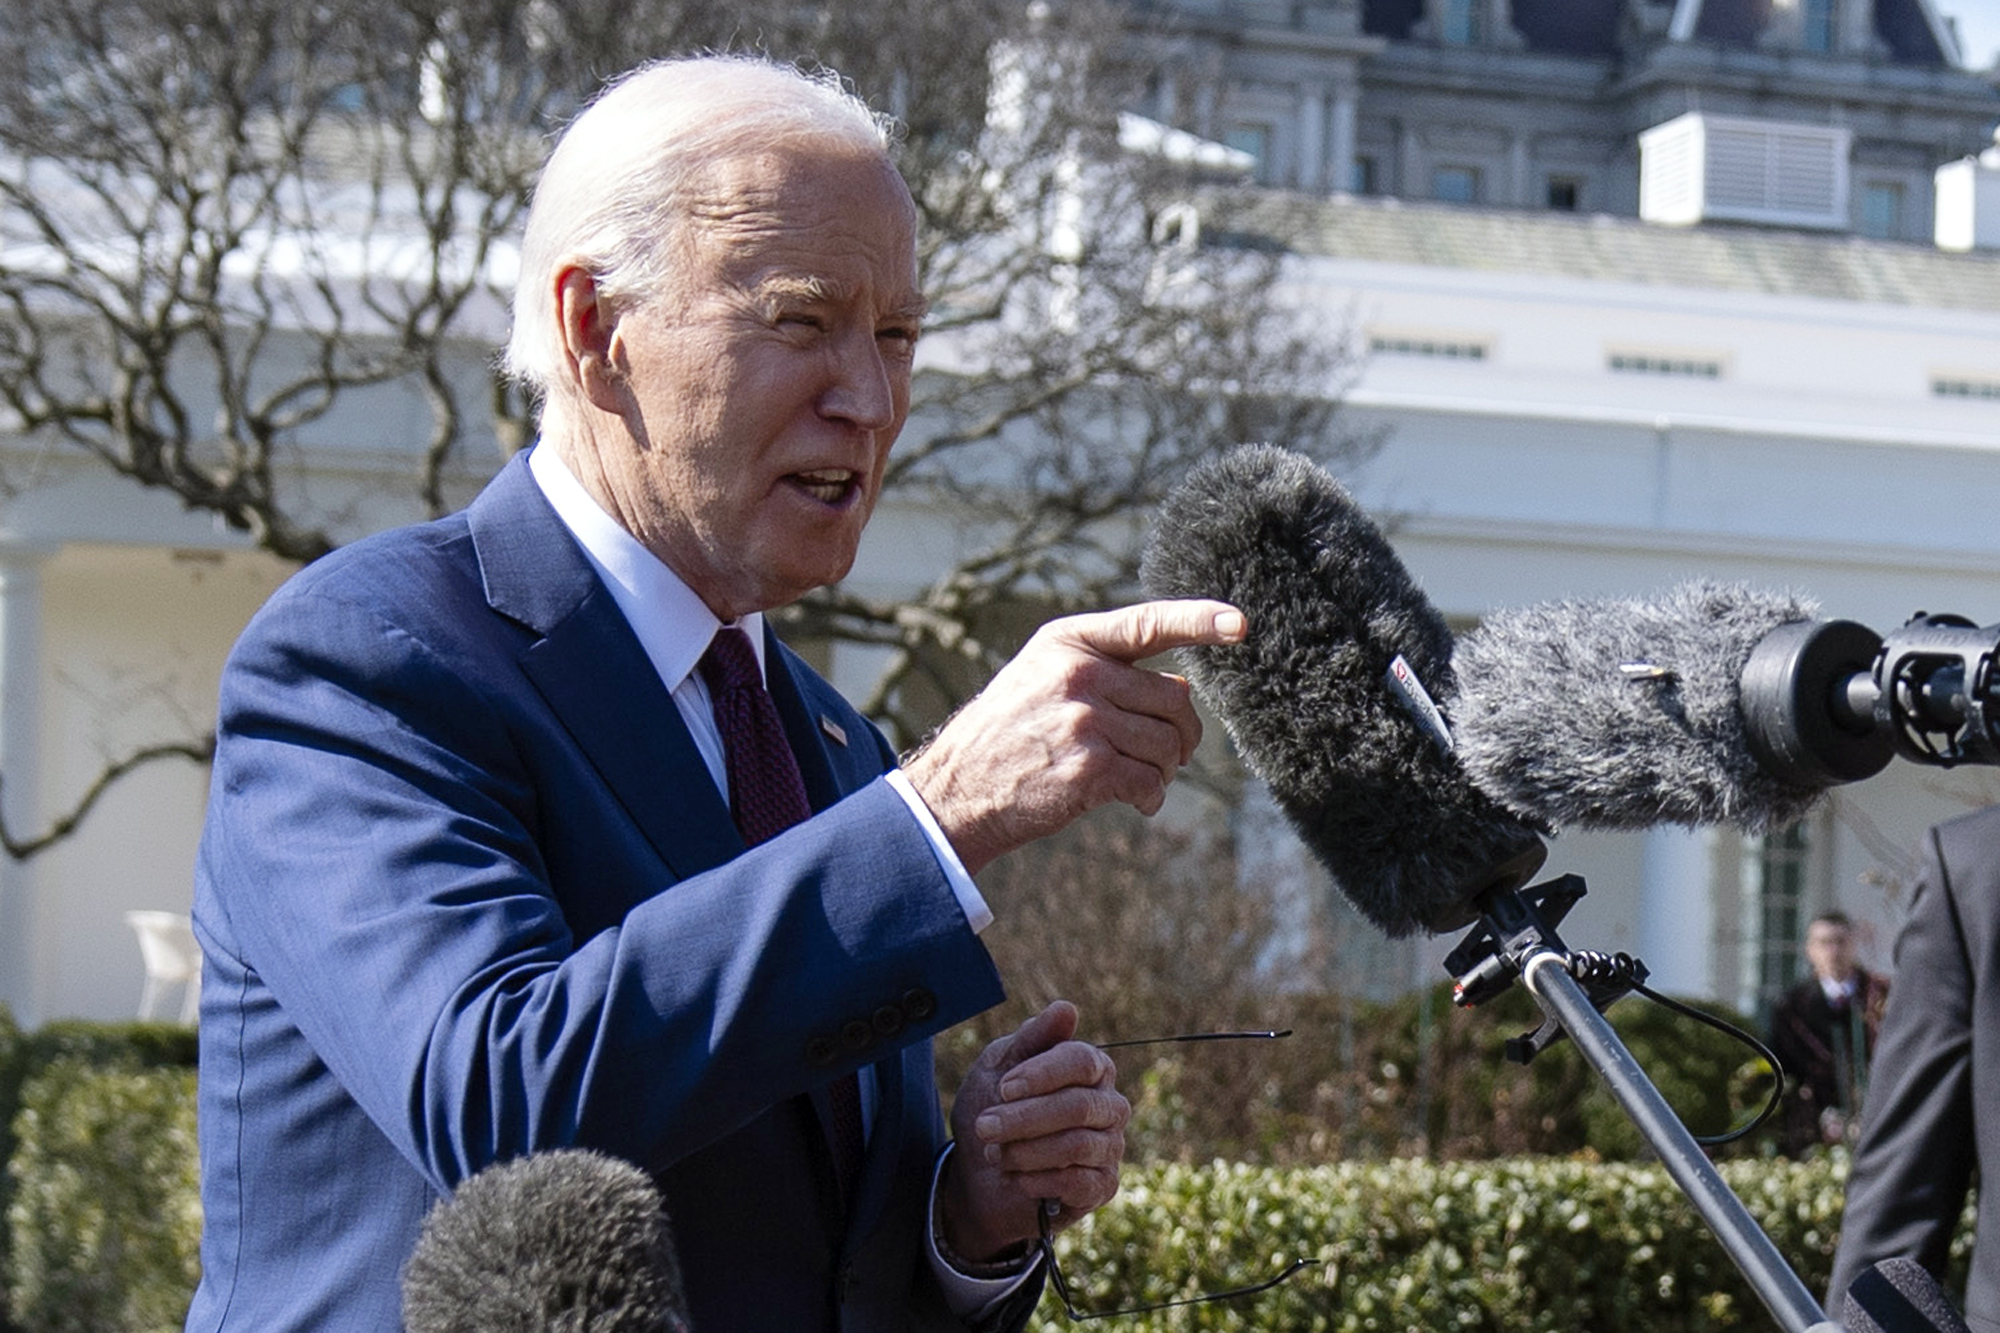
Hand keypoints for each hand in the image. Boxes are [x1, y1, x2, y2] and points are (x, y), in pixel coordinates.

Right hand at [904, 599, 1244, 874]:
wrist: (956, 789)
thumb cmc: (1008, 733)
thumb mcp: (1042, 677)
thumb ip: (1103, 669)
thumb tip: (1180, 691)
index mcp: (1068, 642)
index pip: (1146, 623)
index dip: (1198, 620)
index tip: (1240, 623)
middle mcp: (1078, 674)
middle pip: (1174, 697)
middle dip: (1183, 732)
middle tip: (1174, 753)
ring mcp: (1084, 720)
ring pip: (1168, 744)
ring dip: (1165, 769)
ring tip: (1141, 778)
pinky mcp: (1088, 768)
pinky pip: (1151, 782)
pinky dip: (1152, 797)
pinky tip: (1136, 801)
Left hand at [938, 1001, 1127, 1263]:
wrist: (980, 1172)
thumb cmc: (995, 1108)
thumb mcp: (999, 1066)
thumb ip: (1031, 1038)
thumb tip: (1066, 1009)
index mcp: (1090, 1066)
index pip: (1082, 1061)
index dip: (1042, 1074)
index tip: (1003, 1088)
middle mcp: (1108, 1104)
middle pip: (1079, 1106)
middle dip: (1024, 1118)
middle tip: (984, 1127)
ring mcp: (1110, 1146)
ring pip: (1077, 1145)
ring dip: (1025, 1151)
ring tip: (994, 1154)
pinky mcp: (1103, 1185)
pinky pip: (1080, 1183)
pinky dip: (1040, 1181)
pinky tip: (1017, 1179)